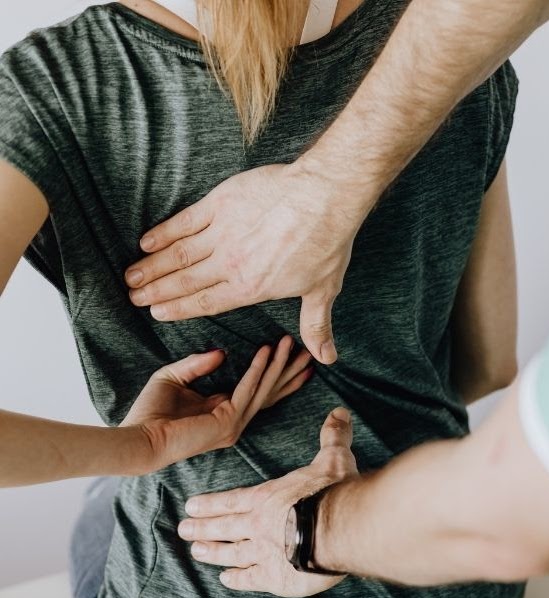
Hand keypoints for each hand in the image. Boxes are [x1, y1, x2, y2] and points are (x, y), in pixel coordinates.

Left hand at [121, 336, 311, 473]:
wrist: (139, 438)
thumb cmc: (149, 413)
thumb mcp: (174, 377)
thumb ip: (197, 364)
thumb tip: (222, 352)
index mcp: (222, 411)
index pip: (258, 391)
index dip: (275, 373)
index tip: (290, 354)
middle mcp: (233, 421)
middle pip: (270, 392)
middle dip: (289, 371)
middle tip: (308, 351)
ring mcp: (233, 424)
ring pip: (264, 390)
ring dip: (278, 365)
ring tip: (291, 343)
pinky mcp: (227, 422)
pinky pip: (247, 390)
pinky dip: (257, 369)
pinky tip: (266, 351)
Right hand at [125, 163, 362, 364]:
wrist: (324, 196)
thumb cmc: (326, 244)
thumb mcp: (322, 290)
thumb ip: (315, 325)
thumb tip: (326, 358)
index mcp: (250, 288)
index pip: (206, 303)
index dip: (178, 309)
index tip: (157, 312)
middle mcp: (230, 264)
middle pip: (184, 281)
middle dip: (156, 291)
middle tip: (133, 298)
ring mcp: (222, 233)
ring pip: (178, 254)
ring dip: (152, 266)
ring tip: (131, 276)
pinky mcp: (221, 204)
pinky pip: (185, 221)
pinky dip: (164, 232)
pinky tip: (146, 241)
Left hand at [177, 407, 358, 596]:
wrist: (340, 528)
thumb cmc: (334, 492)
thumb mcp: (333, 459)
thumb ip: (332, 437)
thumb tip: (339, 412)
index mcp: (267, 498)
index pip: (232, 500)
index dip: (210, 504)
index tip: (190, 506)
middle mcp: (258, 524)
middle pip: (224, 526)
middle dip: (201, 528)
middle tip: (182, 530)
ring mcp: (263, 552)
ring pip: (230, 553)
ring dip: (212, 552)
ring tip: (196, 553)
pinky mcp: (275, 577)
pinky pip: (250, 579)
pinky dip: (237, 579)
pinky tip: (226, 579)